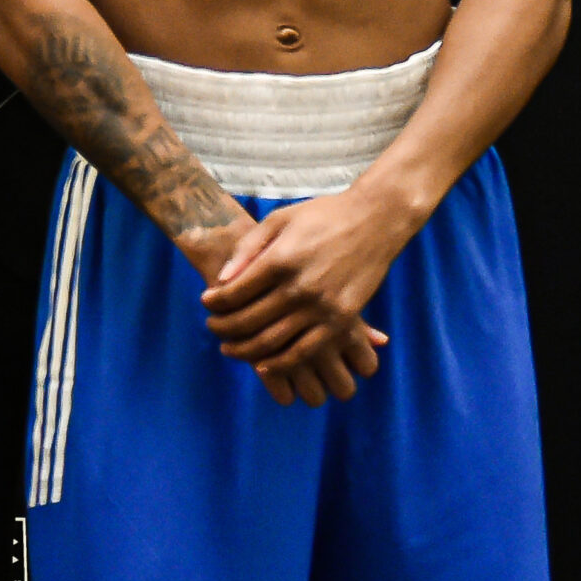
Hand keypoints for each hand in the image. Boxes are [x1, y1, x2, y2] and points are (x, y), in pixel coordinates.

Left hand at [199, 188, 413, 405]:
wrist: (374, 220)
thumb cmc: (321, 215)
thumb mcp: (278, 220)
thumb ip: (247, 249)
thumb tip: (220, 280)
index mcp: (280, 260)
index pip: (234, 293)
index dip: (214, 302)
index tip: (205, 302)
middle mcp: (300, 288)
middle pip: (249, 321)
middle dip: (223, 327)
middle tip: (211, 326)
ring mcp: (323, 308)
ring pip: (273, 342)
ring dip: (245, 350)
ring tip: (229, 348)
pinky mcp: (343, 321)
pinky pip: (305, 352)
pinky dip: (280, 363)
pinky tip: (263, 365)